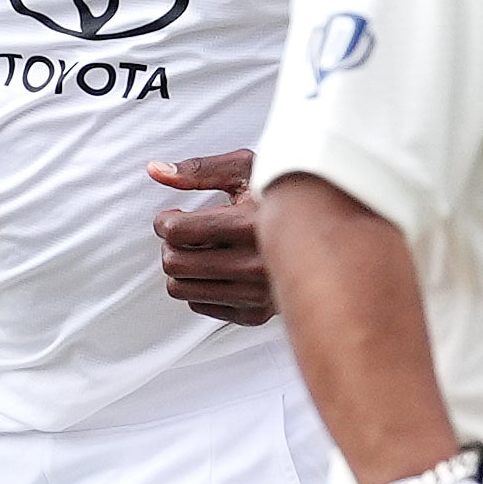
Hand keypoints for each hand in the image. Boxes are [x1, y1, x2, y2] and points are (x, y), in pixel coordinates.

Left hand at [150, 153, 273, 325]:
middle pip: (175, 263)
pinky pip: (200, 306)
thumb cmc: (282, 196)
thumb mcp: (247, 170)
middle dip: (170, 245)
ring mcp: (256, 293)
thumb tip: (154, 170)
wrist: (328, 234)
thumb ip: (199, 170)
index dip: (164, 222)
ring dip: (182, 267)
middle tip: (183, 234)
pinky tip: (219, 268)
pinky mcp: (256, 313)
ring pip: (181, 289)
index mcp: (251, 225)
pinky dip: (201, 286)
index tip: (172, 217)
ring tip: (200, 250)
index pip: (178, 232)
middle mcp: (256, 264)